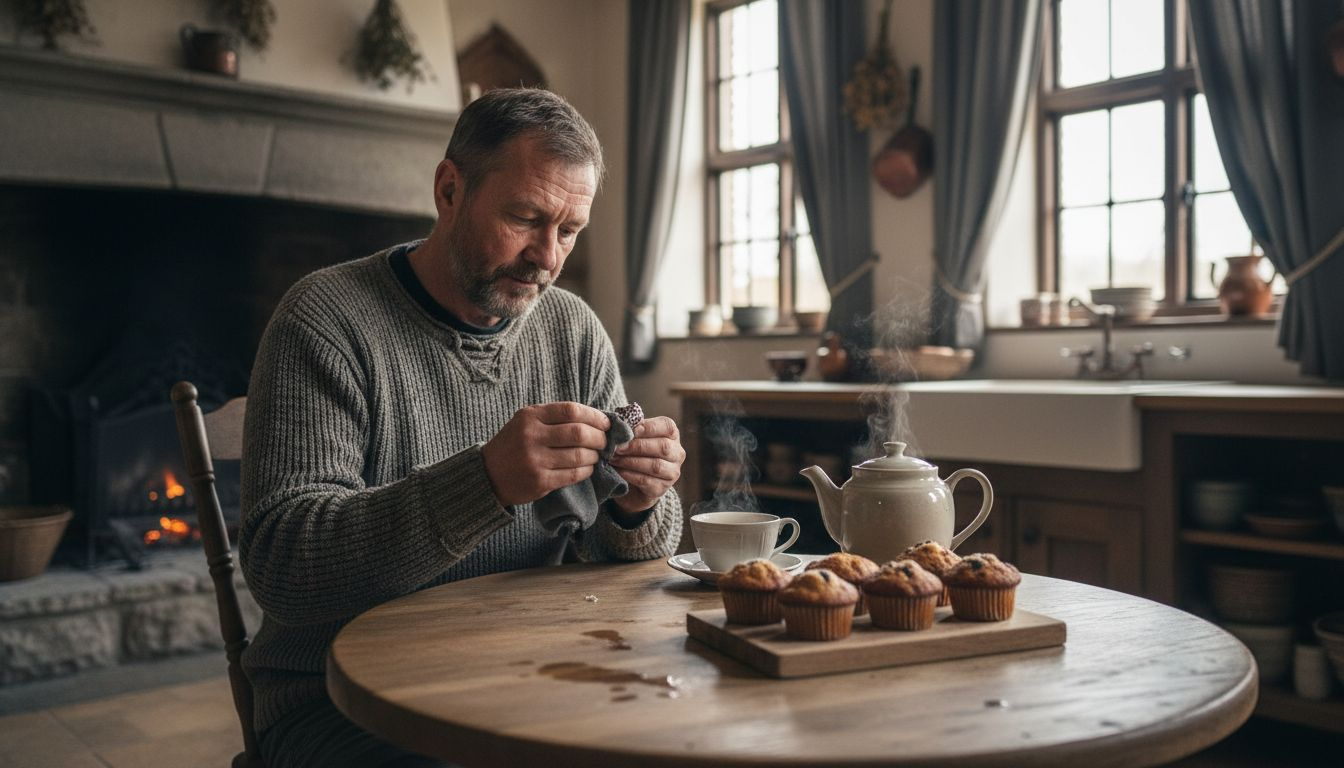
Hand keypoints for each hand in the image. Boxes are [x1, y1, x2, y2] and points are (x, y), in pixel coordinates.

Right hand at [481, 402, 610, 506]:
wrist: (489, 474)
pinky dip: (586, 470)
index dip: (594, 416)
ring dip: (594, 456)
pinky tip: (587, 468)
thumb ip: (555, 417)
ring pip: (579, 455)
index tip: (606, 423)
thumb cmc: (515, 444)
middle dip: (599, 437)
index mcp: (530, 416)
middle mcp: (531, 436)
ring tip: (596, 455)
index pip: (571, 411)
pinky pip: (573, 474)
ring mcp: (535, 460)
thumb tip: (596, 419)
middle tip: (605, 441)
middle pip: (579, 433)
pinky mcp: (540, 481)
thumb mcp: (527, 422)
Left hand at [608, 415, 683, 513]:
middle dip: (637, 446)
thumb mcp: (634, 437)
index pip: (667, 427)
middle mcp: (677, 453)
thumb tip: (619, 424)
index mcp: (672, 434)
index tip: (628, 430)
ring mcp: (672, 472)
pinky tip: (619, 471)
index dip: (648, 427)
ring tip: (614, 459)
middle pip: (662, 447)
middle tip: (617, 447)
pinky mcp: (662, 489)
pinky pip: (647, 481)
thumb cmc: (634, 453)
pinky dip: (630, 475)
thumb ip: (631, 429)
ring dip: (631, 462)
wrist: (633, 484)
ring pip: (655, 466)